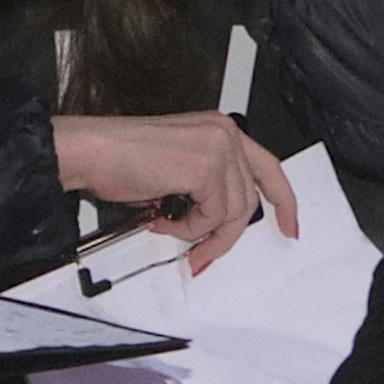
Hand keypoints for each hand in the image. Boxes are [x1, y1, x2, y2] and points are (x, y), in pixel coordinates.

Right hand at [52, 112, 299, 274]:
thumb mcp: (175, 168)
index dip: (284, 200)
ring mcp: (217, 147)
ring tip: (170, 227)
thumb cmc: (119, 158)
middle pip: (250, 199)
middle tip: (203, 254)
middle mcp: (223, 133)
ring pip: (234, 212)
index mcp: (218, 129)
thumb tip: (215, 223)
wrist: (91, 151)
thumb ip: (203, 186)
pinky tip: (163, 218)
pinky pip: (213, 216)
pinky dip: (189, 228)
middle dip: (226, 234)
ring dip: (201, 232)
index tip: (291, 225)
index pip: (267, 166)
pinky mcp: (205, 166)